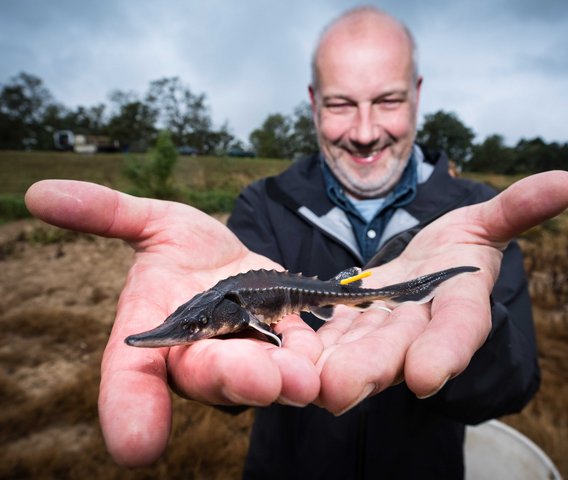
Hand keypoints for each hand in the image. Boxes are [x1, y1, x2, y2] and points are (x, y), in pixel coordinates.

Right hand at [25, 181, 322, 466]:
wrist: (236, 261)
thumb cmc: (185, 250)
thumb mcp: (152, 224)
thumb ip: (107, 213)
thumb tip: (41, 192)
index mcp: (156, 334)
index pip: (133, 376)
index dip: (130, 410)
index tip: (137, 445)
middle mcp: (199, 356)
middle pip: (209, 376)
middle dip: (231, 378)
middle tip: (257, 380)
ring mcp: (247, 354)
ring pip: (260, 375)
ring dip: (280, 380)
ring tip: (302, 378)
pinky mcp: (289, 344)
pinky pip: (300, 357)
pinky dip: (312, 364)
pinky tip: (325, 369)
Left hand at [312, 171, 567, 413]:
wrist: (427, 264)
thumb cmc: (460, 246)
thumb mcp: (486, 223)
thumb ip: (517, 209)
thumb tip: (566, 182)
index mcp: (459, 305)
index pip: (459, 330)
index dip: (446, 351)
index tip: (426, 376)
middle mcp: (420, 326)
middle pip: (398, 348)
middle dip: (371, 368)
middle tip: (341, 388)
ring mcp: (382, 327)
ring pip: (358, 347)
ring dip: (333, 364)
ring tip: (305, 379)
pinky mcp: (350, 320)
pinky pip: (331, 333)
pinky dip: (312, 343)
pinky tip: (288, 352)